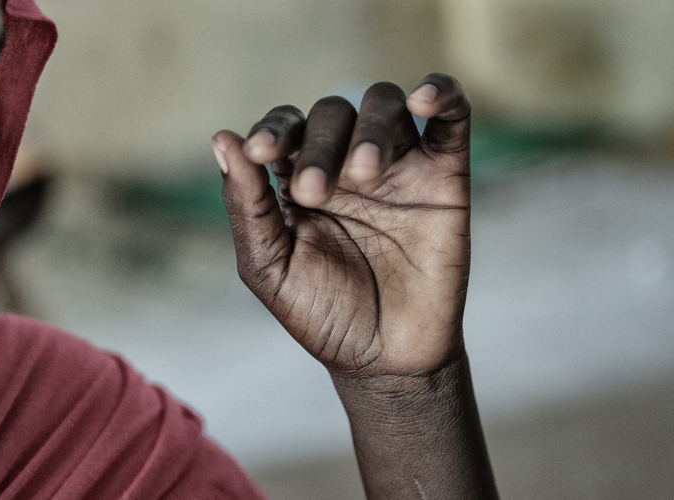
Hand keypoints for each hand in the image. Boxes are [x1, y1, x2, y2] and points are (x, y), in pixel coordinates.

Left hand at [213, 74, 470, 377]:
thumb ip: (246, 205)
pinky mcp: (445, 175)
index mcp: (301, 181)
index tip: (259, 153)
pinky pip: (451, 116)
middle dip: (320, 144)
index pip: (287, 128)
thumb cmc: (323, 316)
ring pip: (385, 104)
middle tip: (315, 192)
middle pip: (333, 113)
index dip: (272, 129)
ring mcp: (399, 166)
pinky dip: (440, 93)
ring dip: (371, 126)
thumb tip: (222, 139)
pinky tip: (422, 100)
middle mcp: (348, 165)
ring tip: (365, 173)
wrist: (387, 360)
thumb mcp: (270, 266)